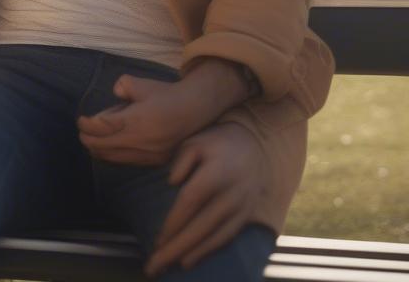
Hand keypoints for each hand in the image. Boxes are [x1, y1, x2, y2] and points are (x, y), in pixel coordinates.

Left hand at [78, 75, 197, 165]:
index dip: (87, 125)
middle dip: (88, 139)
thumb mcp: (142, 85)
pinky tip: (108, 149)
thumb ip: (123, 86)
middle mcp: (141, 141)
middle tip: (82, 131)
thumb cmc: (165, 94)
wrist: (194, 110)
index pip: (103, 127)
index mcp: (136, 120)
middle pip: (104, 146)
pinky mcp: (154, 161)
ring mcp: (148, 154)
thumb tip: (114, 94)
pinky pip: (126, 162)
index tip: (80, 120)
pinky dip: (113, 155)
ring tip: (91, 140)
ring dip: (99, 149)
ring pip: (113, 157)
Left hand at [145, 122, 265, 276]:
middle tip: (152, 267)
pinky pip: (225, 238)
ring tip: (166, 267)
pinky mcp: (247, 216)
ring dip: (188, 255)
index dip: (172, 224)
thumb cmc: (217, 142)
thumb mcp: (195, 141)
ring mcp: (240, 209)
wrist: (255, 145)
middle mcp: (229, 197)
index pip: (188, 204)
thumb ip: (180, 161)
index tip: (154, 241)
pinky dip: (206, 251)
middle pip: (198, 228)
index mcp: (214, 175)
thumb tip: (171, 184)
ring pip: (212, 239)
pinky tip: (188, 260)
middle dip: (174, 250)